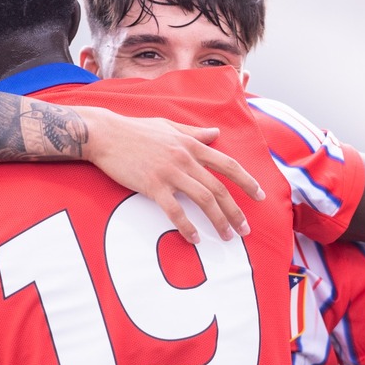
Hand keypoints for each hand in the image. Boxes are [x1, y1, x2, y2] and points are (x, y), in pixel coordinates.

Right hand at [82, 109, 264, 243]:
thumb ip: (194, 133)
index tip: (259, 196)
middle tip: (245, 229)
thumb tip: (215, 133)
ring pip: (203, 200)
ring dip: (218, 221)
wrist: (105, 134)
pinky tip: (194, 238)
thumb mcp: (169, 126)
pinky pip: (174, 210)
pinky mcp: (152, 185)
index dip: (247, 181)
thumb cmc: (135, 130)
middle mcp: (185, 158)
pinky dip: (186, 226)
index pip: (228, 165)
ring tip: (226, 237)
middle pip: (219, 188)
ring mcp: (169, 172)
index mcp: (191, 145)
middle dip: (236, 211)